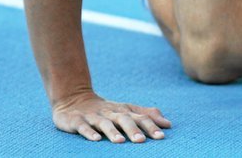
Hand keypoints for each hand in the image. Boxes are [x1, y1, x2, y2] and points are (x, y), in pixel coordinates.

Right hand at [52, 91, 170, 142]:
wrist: (74, 99)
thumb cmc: (106, 110)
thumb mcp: (126, 110)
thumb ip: (146, 115)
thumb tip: (168, 124)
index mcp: (123, 110)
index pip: (140, 116)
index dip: (151, 126)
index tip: (162, 136)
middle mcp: (110, 112)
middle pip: (124, 119)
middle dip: (133, 129)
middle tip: (142, 141)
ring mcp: (93, 116)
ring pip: (104, 123)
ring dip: (112, 132)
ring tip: (120, 141)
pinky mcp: (76, 121)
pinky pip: (83, 127)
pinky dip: (89, 132)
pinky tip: (96, 140)